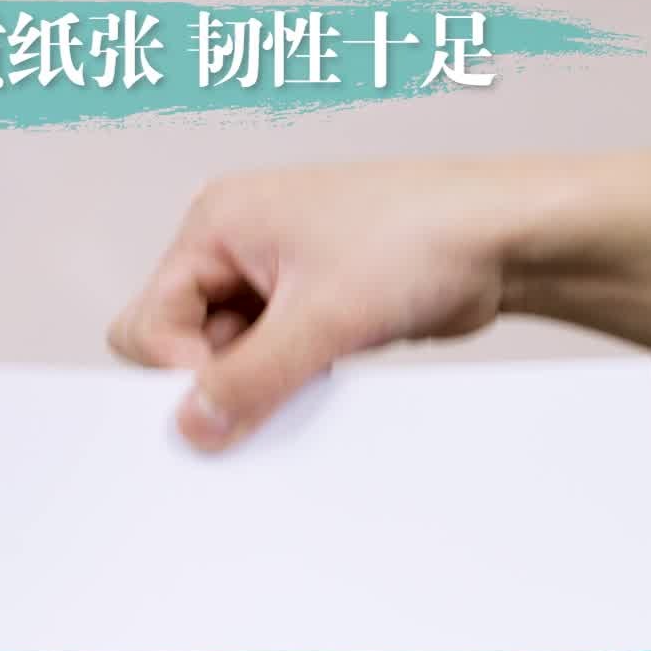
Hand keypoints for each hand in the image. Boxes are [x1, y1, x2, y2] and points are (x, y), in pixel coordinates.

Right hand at [108, 159, 533, 448]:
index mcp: (217, 224)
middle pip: (179, 343)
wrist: (502, 239)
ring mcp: (272, 280)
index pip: (148, 320)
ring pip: (227, 359)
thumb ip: (249, 379)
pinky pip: (270, 364)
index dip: (177, 371)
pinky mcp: (308, 310)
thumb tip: (193, 427)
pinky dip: (287, 385)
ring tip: (312, 378)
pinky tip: (324, 384)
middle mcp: (234, 247)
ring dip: (259, 385)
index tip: (225, 402)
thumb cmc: (419, 236)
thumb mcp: (322, 318)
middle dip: (216, 378)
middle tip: (271, 393)